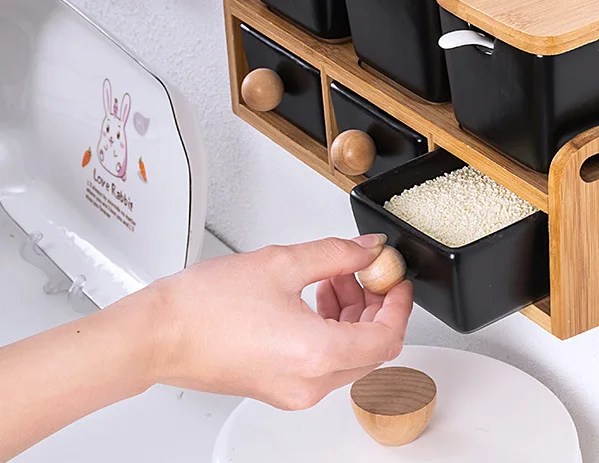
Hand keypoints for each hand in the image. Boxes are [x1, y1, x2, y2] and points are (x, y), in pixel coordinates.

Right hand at [141, 234, 412, 409]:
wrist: (158, 333)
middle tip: (365, 269)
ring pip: (348, 355)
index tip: (397, 279)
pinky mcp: (279, 387)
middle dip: (374, 304)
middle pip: (371, 348)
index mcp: (317, 355)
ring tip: (334, 275)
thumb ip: (336, 253)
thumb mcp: (282, 262)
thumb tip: (369, 249)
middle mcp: (310, 384)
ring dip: (352, 314)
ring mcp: (294, 391)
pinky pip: (323, 361)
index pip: (387, 337)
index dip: (400, 304)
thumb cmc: (205, 306)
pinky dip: (330, 329)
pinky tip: (315, 295)